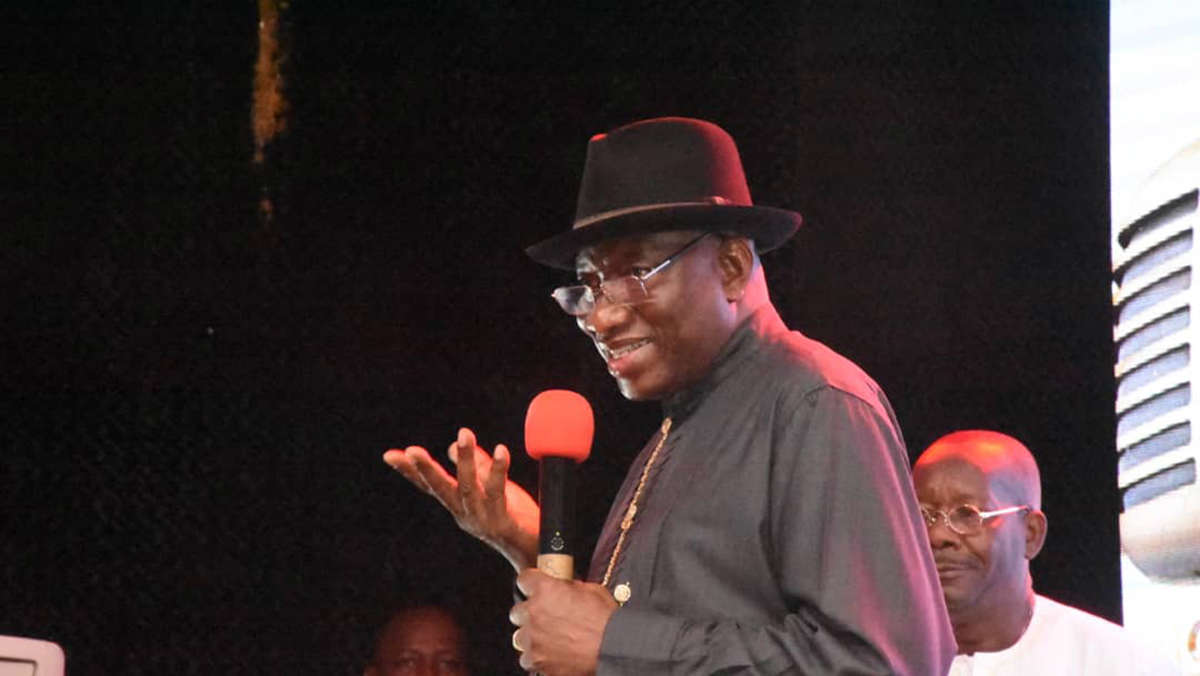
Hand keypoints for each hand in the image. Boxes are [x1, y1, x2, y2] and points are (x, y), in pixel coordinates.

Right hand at [384, 427, 538, 570]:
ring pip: (469, 488)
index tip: (389, 455)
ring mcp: (483, 520)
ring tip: (463, 433)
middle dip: (426, 470)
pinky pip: (498, 494)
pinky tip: (501, 450)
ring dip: (466, 460)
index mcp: (460, 505)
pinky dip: (498, 471)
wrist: (538, 550)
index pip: (431, 486)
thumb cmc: (515, 519)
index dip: (410, 472)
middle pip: (442, 490)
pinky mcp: (503, 523)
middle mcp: (466, 514)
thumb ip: (475, 467)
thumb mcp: (491, 488)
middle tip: (412, 451)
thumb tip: (452, 447)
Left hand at [509, 569, 617, 674]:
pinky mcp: (536, 660)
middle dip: (530, 614)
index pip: (524, 579)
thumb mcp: (591, 590)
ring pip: (520, 636)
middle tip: (546, 618)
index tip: (535, 588)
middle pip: (518, 611)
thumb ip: (570, 587)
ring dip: (532, 637)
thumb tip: (566, 589)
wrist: (612, 647)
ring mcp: (533, 638)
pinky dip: (537, 657)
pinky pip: (527, 658)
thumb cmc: (606, 620)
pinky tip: (551, 654)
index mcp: (546, 589)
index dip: (531, 584)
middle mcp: (534, 612)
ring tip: (550, 639)